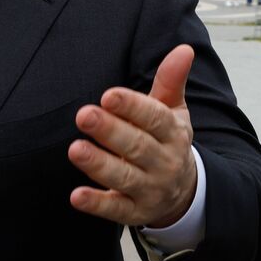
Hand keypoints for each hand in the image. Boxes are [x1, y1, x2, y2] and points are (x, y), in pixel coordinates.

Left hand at [68, 44, 197, 228]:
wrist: (185, 192)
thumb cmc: (167, 142)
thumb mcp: (174, 112)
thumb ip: (171, 82)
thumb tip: (183, 49)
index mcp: (173, 134)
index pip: (154, 118)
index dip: (132, 107)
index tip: (109, 95)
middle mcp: (164, 162)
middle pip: (137, 146)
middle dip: (110, 131)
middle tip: (84, 115)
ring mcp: (150, 189)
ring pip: (124, 177)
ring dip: (99, 164)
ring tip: (75, 149)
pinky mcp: (135, 211)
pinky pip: (115, 210)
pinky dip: (97, 204)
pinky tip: (76, 196)